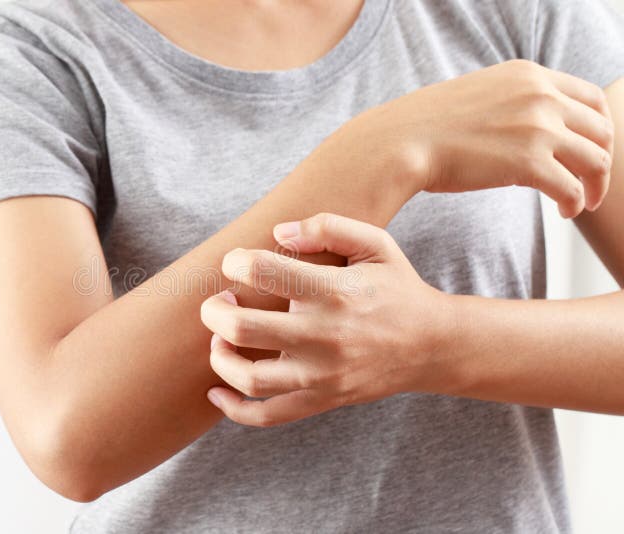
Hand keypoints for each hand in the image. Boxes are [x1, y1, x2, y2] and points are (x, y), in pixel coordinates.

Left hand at [200, 213, 453, 426]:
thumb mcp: (375, 243)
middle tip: (218, 302)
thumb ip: (327, 227)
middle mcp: (324, 336)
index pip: (264, 272)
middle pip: (244, 328)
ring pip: (250, 378)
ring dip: (220, 358)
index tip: (235, 262)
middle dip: (214, 311)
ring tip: (218, 341)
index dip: (235, 262)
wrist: (433, 346)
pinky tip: (217, 390)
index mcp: (333, 291)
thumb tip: (278, 232)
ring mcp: (322, 375)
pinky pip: (268, 416)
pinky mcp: (321, 400)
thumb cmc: (397, 288)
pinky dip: (235, 409)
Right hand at [358, 59, 613, 217]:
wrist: (399, 142)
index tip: (590, 149)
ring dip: (596, 185)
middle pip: (601, 129)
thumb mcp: (479, 95)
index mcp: (529, 75)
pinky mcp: (530, 163)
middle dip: (603, 160)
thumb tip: (526, 129)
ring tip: (584, 203)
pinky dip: (577, 203)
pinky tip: (565, 211)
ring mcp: (538, 128)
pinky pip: (573, 188)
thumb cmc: (425, 127)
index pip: (590, 97)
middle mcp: (541, 96)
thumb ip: (512, 103)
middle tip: (593, 183)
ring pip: (597, 160)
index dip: (598, 128)